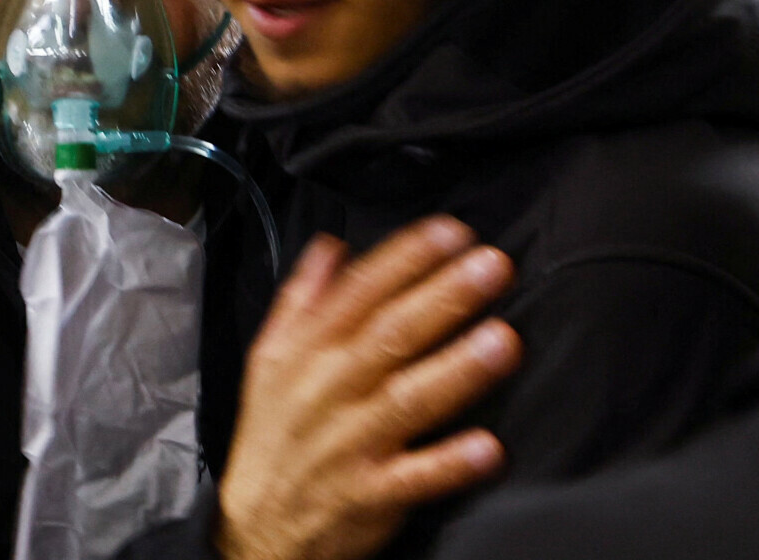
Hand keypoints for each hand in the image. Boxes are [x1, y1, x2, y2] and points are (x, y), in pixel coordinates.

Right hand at [217, 216, 521, 559]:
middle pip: (389, 335)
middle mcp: (328, 390)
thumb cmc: (273, 436)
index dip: (406, 258)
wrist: (255, 526)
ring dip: (456, 369)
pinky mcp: (370, 495)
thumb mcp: (270, 359)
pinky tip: (486, 447)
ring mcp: (349, 443)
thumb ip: (302, 299)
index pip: (358, 292)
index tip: (451, 232)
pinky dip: (448, 463)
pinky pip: (414, 477)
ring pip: (406, 399)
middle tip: (492, 266)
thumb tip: (330, 246)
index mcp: (306, 352)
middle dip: (443, 297)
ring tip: (502, 340)